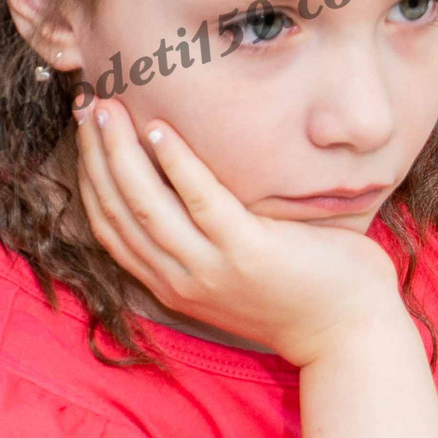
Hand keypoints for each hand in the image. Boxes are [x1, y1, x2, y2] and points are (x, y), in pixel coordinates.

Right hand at [73, 96, 405, 365]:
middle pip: (117, 210)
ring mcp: (211, 268)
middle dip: (95, 153)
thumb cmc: (304, 291)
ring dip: (119, 151)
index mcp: (172, 283)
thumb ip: (207, 238)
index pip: (111, 225)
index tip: (86, 132)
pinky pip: (200, 200)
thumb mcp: (236, 269)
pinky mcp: (247, 251)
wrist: (351, 333)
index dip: (91, 176)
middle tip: (87, 104)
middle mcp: (181, 279)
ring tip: (109, 106)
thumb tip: (191, 181)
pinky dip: (175, 163)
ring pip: (145, 203)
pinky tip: (159, 128)